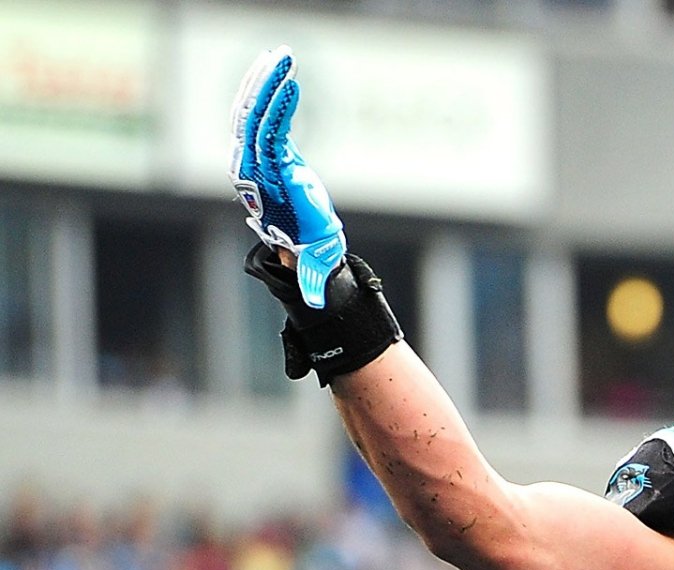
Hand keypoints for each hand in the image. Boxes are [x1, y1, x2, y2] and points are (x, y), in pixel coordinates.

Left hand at [229, 46, 346, 308]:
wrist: (303, 244)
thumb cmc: (312, 250)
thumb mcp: (316, 262)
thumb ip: (315, 280)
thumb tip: (318, 306)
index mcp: (263, 185)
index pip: (264, 141)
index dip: (273, 113)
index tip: (287, 89)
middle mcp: (253, 167)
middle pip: (252, 118)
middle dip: (264, 88)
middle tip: (279, 60)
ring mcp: (259, 157)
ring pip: (256, 111)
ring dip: (268, 82)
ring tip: (281, 55)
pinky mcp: (271, 150)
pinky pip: (269, 116)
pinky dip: (278, 94)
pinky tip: (287, 74)